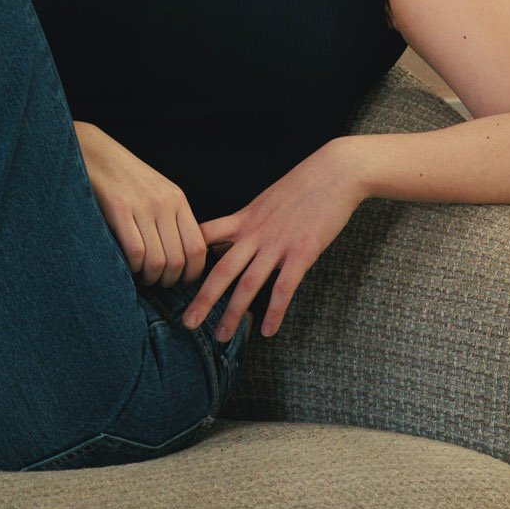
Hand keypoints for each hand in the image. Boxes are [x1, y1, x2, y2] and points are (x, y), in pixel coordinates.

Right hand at [73, 121, 208, 286]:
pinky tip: (127, 264)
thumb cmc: (124, 178)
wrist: (95, 152)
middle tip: (156, 283)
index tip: (179, 281)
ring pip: (158, 261)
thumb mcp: (156, 192)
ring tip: (141, 276)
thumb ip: (170, 219)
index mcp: (177, 200)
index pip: (198, 248)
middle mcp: (165, 203)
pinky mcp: (120, 209)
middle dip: (168, 281)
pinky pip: (136, 252)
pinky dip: (133, 267)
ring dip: (149, 278)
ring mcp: (143, 206)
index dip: (191, 274)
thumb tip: (180, 259)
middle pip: (179, 260)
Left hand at [183, 139, 369, 341]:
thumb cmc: (303, 184)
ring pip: (248, 284)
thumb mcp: (266, 199)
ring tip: (222, 336)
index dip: (189, 257)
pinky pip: (284, 288)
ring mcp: (278, 243)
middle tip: (187, 323)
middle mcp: (255, 233)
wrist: (335, 171)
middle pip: (221, 270)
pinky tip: (267, 331)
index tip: (174, 277)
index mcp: (244, 218)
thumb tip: (231, 234)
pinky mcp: (303, 251)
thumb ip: (249, 220)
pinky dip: (274, 312)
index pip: (205, 237)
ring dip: (233, 313)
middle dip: (202, 299)